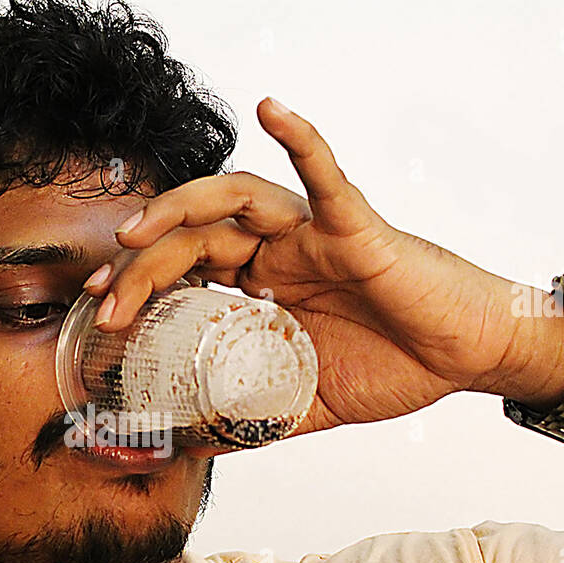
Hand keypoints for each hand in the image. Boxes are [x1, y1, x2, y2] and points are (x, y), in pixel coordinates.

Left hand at [81, 97, 525, 453]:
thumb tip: (199, 451)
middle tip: (102, 296)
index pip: (185, 272)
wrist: (464, 358)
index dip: (137, 283)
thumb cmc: (394, 367)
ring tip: (136, 232)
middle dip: (139, 263)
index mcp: (263, 289)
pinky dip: (300, 138)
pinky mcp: (356, 225)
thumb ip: (253, 422)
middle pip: (192, 237)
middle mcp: (278, 254)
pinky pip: (326, 173)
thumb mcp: (305, 406)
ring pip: (234, 199)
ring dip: (179, 208)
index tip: (98, 311)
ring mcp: (312, 235)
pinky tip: (271, 109)